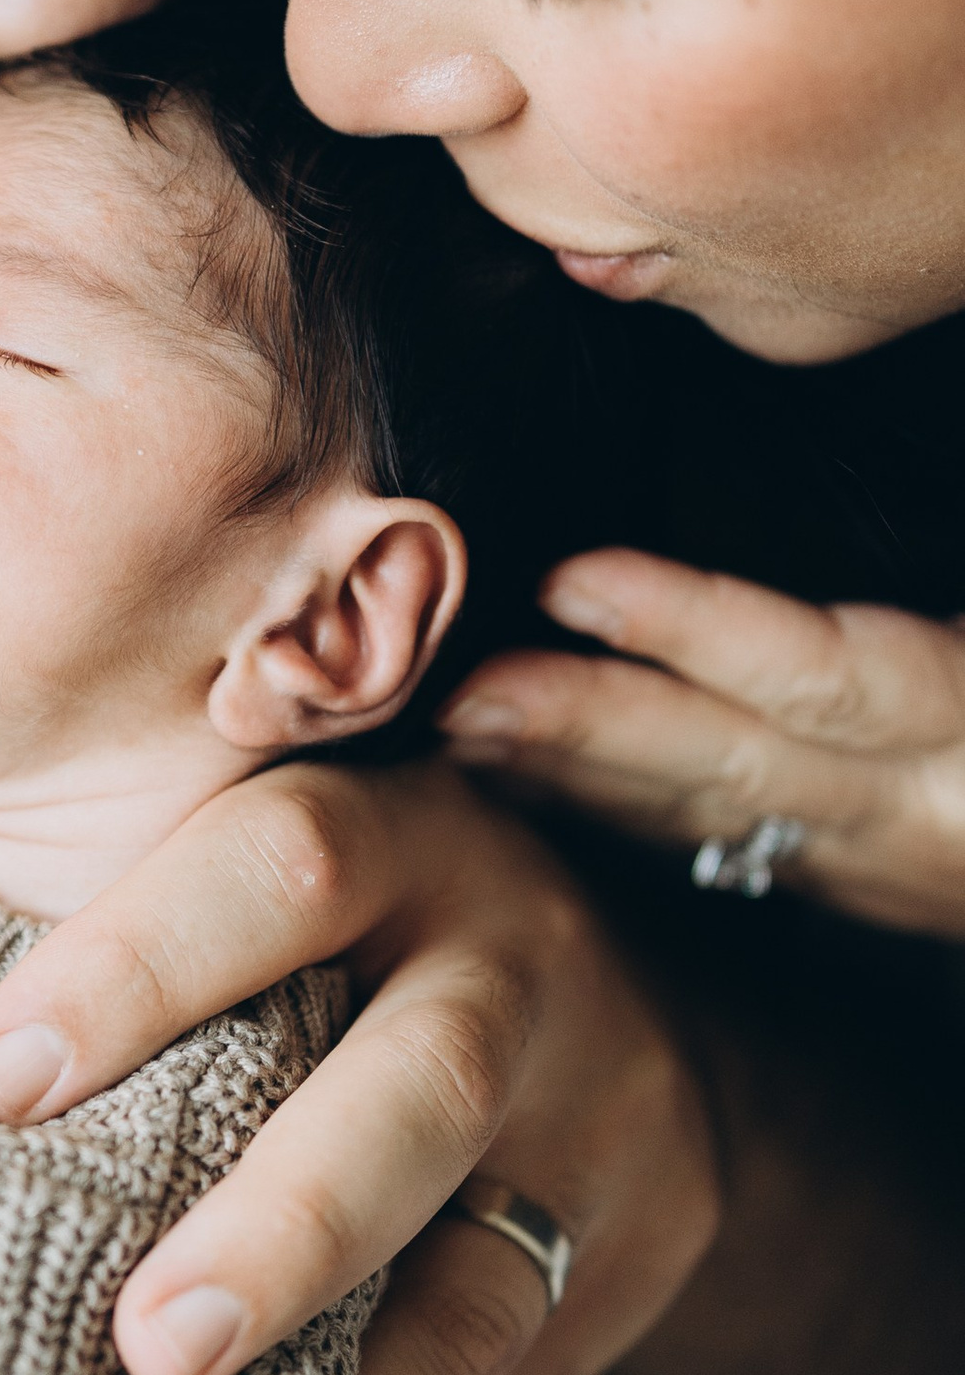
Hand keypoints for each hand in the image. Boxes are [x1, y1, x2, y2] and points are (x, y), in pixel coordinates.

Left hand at [0, 753, 712, 1374]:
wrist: (583, 952)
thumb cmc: (300, 909)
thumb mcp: (228, 841)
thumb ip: (82, 883)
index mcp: (392, 819)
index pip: (279, 865)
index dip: (136, 967)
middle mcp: (518, 951)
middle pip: (422, 1086)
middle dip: (282, 1229)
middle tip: (147, 1349)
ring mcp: (609, 1107)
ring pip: (489, 1282)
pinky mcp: (651, 1242)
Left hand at [443, 549, 964, 938]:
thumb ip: (922, 625)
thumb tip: (918, 494)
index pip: (820, 674)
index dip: (692, 627)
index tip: (572, 583)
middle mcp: (920, 812)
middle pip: (731, 764)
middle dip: (587, 727)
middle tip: (460, 694)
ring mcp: (884, 858)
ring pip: (708, 816)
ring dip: (575, 776)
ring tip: (456, 730)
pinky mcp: (858, 879)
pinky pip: (720, 844)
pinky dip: (617, 810)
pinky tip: (524, 783)